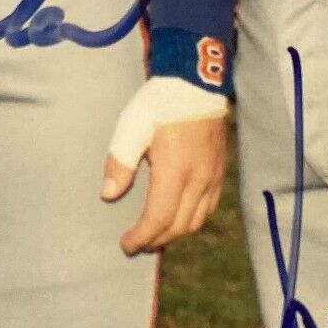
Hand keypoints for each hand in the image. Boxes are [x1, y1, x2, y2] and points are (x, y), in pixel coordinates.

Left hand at [101, 78, 229, 255]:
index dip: (141, 237)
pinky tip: (177, 216)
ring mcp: (212, 176)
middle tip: (135, 244)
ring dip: (174, 234)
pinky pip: (208, 208)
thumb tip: (109, 195)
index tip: (125, 244)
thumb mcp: (132, 127)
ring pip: (196, 221)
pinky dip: (190, 220)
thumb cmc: (159, 103)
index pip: (159, 219)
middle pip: (178, 226)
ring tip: (154, 235)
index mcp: (175, 171)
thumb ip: (120, 163)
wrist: (196, 83)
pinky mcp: (219, 171)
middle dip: (155, 240)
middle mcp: (199, 179)